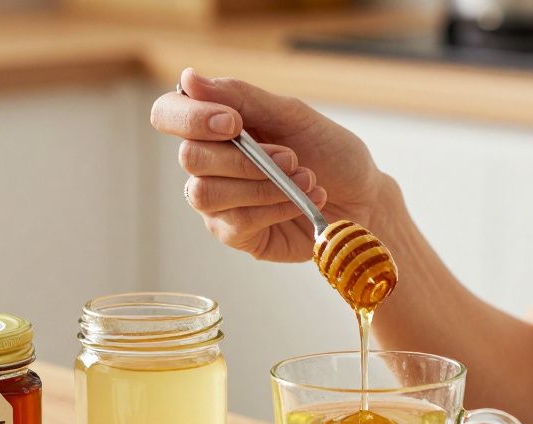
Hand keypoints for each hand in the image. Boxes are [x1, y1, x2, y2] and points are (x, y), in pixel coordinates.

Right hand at [150, 68, 391, 261]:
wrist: (363, 198)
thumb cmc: (330, 153)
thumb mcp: (292, 115)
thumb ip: (241, 96)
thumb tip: (188, 79)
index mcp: (216, 125)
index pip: (169, 114)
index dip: (191, 117)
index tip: (234, 123)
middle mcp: (209, 164)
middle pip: (190, 158)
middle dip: (245, 159)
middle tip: (291, 157)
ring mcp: (219, 202)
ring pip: (207, 193)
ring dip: (263, 186)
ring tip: (305, 180)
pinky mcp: (236, 234)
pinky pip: (236, 222)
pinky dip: (273, 209)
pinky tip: (300, 202)